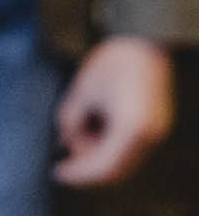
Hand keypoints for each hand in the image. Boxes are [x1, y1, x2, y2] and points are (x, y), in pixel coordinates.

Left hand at [53, 36, 174, 186]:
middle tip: (64, 153)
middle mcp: (150, 138)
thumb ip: (70, 122)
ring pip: (124, 162)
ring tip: (80, 126)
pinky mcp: (157, 127)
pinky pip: (131, 149)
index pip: (103, 167)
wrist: (145, 42)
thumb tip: (63, 142)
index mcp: (132, 130)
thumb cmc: (113, 62)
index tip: (57, 173)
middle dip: (87, 165)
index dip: (79, 174)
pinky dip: (110, 144)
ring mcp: (157, 134)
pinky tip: (95, 125)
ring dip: (98, 153)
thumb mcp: (82, 91)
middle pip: (116, 171)